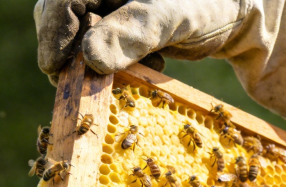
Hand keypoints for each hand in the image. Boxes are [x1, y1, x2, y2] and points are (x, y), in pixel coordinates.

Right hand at [34, 0, 246, 83]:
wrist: (233, 11)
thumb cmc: (206, 3)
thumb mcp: (172, 17)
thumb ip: (134, 33)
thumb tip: (91, 58)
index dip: (53, 31)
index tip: (52, 68)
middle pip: (62, 14)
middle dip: (70, 50)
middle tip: (81, 81)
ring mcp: (108, 3)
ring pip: (78, 33)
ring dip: (94, 61)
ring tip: (135, 68)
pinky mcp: (117, 22)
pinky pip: (98, 45)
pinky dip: (114, 64)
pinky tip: (149, 65)